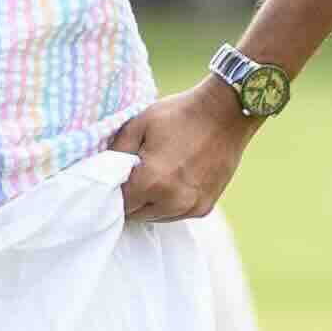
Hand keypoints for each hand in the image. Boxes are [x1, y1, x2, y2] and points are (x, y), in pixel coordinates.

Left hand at [108, 81, 255, 224]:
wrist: (226, 112)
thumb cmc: (180, 114)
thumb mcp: (140, 124)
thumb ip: (117, 151)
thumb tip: (104, 171)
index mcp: (151, 182)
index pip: (119, 204)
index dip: (113, 192)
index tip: (115, 179)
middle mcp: (171, 201)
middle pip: (136, 215)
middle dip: (130, 199)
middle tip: (134, 176)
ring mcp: (191, 207)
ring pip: (156, 217)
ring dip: (149, 204)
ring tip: (154, 178)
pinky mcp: (204, 207)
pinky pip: (176, 214)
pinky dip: (168, 203)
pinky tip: (171, 181)